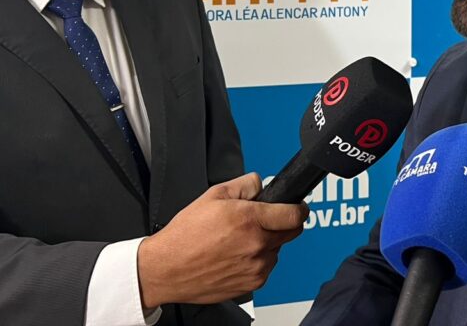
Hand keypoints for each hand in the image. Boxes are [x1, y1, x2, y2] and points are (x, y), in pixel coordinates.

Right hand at [137, 173, 307, 307]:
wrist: (165, 270)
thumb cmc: (185, 236)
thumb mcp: (213, 195)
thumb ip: (245, 184)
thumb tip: (261, 183)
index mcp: (250, 220)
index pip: (295, 214)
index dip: (299, 208)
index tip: (297, 207)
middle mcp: (257, 245)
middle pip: (291, 232)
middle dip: (283, 224)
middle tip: (264, 221)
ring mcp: (255, 267)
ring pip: (277, 250)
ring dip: (267, 243)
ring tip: (239, 240)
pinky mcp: (250, 284)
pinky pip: (265, 268)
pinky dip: (257, 261)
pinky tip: (235, 256)